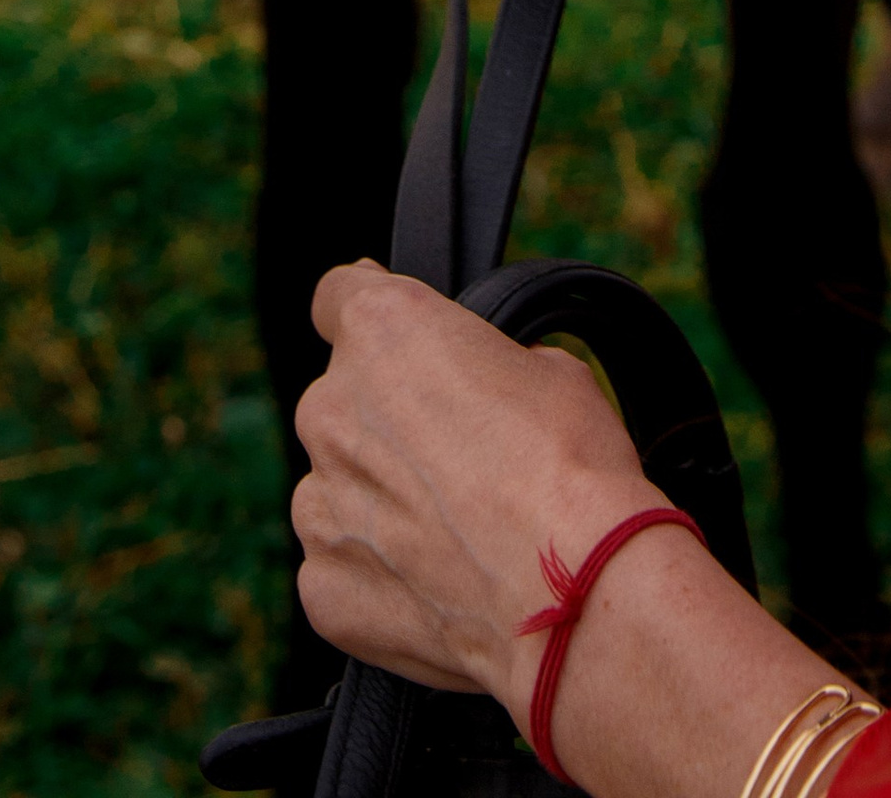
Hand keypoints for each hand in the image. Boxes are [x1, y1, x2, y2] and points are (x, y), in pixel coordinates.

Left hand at [292, 263, 668, 712]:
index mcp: (382, 332)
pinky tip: (440, 590)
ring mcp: (319, 504)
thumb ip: (484, 366)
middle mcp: (331, 409)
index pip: (339, 296)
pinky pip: (341, 569)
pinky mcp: (323, 586)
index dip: (370, 317)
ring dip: (379, 503)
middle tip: (456, 464)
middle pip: (342, 404)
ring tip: (455, 538)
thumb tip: (479, 391)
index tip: (395, 345)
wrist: (571, 594)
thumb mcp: (550, 368)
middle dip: (387, 425)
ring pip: (338, 490)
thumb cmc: (570, 467)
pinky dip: (379, 577)